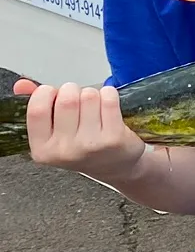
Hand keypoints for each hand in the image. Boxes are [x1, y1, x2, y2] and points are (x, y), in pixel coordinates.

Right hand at [23, 81, 147, 181]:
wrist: (115, 166)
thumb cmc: (83, 146)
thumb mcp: (54, 133)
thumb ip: (38, 107)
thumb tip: (22, 84)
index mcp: (42, 148)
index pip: (37, 110)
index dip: (46, 93)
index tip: (54, 93)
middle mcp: (64, 150)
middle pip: (66, 99)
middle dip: (72, 90)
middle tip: (78, 99)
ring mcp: (90, 144)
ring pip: (88, 96)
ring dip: (92, 93)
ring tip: (94, 106)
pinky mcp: (113, 137)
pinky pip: (109, 99)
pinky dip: (109, 94)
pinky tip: (108, 105)